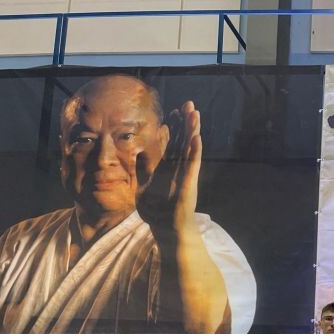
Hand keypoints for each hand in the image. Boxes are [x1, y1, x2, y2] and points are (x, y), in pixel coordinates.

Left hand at [134, 101, 201, 236]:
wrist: (167, 230)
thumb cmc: (157, 212)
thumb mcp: (144, 186)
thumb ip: (143, 169)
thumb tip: (137, 153)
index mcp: (168, 168)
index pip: (171, 143)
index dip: (173, 128)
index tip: (173, 113)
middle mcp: (178, 169)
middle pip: (182, 141)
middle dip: (185, 123)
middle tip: (188, 104)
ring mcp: (185, 175)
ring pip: (189, 148)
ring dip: (193, 131)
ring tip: (195, 114)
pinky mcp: (189, 184)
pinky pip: (192, 165)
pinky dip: (195, 151)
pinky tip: (197, 138)